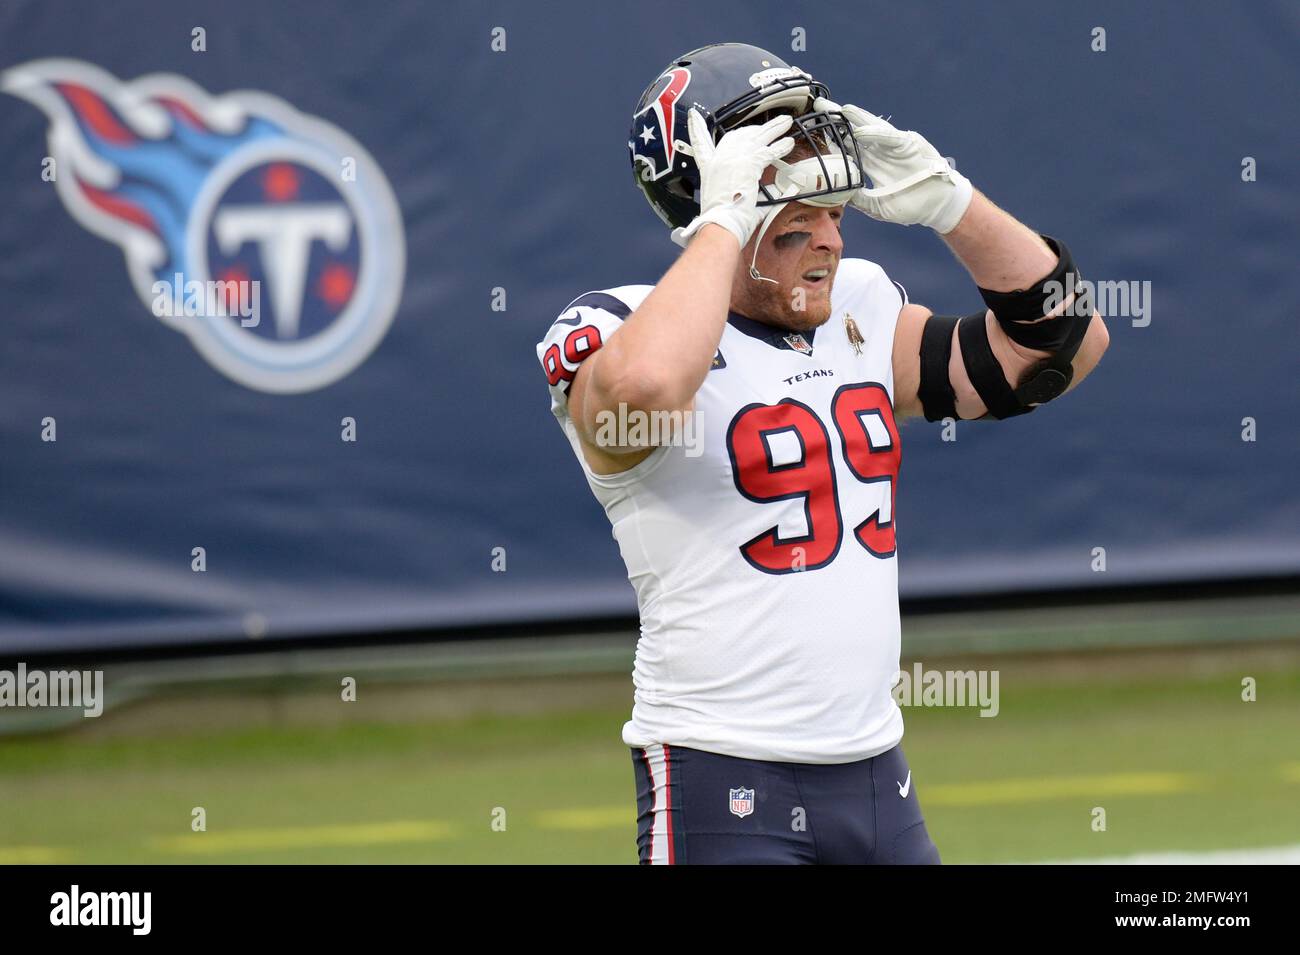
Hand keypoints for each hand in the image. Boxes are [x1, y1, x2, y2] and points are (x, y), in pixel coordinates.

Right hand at [671, 110, 794, 248]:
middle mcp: (719, 159)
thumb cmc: (722, 221)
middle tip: (766, 126)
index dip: (697, 129)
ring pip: (757, 137)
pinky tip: (789, 143)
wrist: (720, 224)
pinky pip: (769, 151)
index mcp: (708, 168)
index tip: (695, 118)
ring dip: (774, 129)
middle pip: (738, 135)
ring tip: (786, 123)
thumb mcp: (726, 200)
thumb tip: (771, 192)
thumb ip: (747, 192)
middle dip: (754, 128)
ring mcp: (733, 159)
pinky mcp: (748, 164)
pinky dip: (781, 147)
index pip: (701, 143)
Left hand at [815, 97, 972, 233]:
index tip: (816, 131)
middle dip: (839, 120)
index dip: (834, 139)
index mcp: (874, 164)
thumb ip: (860, 199)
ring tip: (837, 108)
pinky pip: (890, 137)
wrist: (938, 207)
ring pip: (872, 128)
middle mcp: (882, 152)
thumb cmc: (912, 206)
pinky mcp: (909, 146)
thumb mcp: (878, 206)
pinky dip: (876, 132)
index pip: (850, 148)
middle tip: (819, 107)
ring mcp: (895, 147)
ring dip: (855, 118)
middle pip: (857, 132)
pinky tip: (860, 128)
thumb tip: (839, 194)